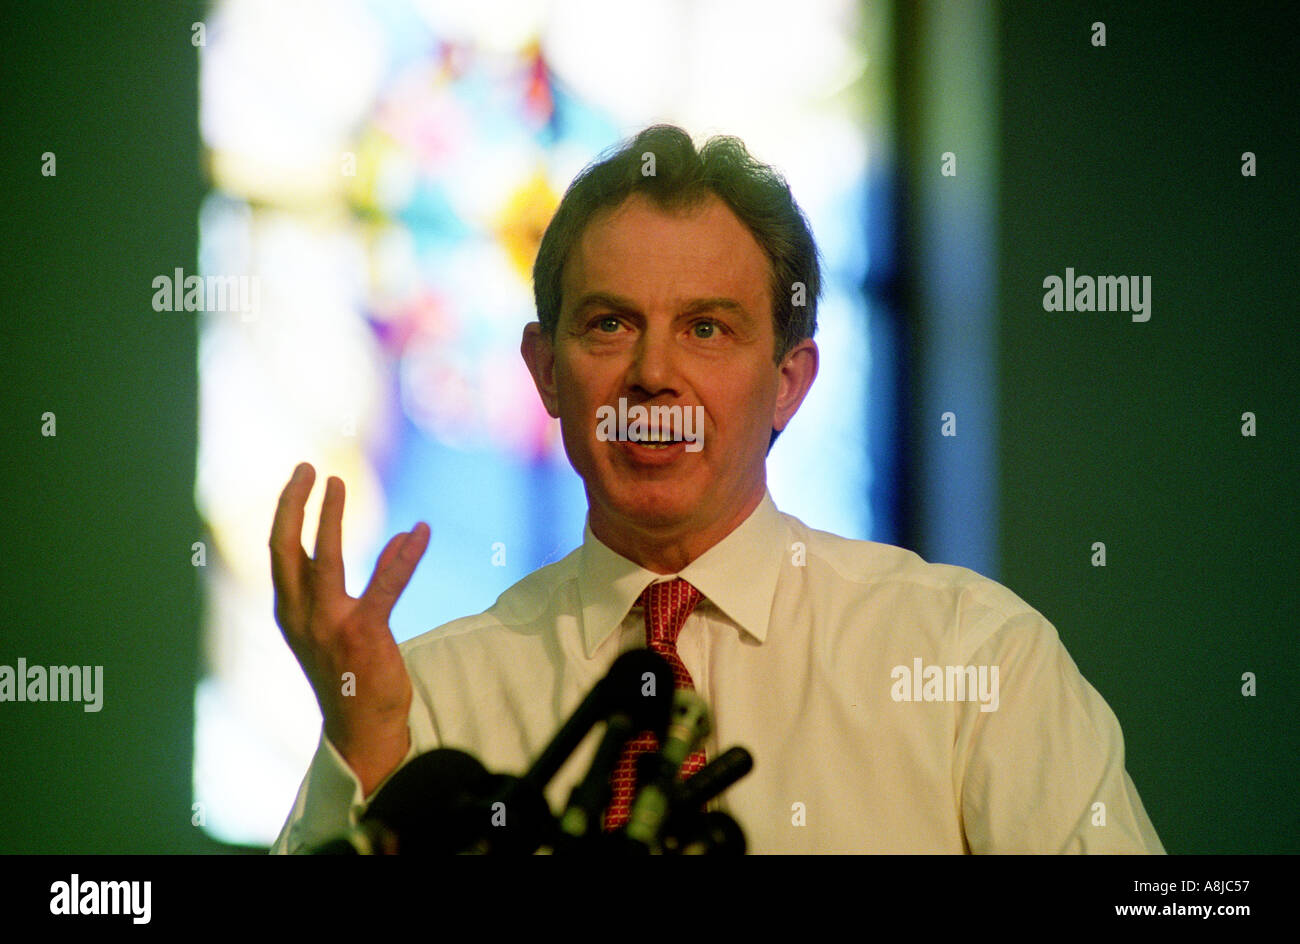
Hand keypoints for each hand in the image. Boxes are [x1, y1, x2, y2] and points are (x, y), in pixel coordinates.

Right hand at [269, 462, 429, 795]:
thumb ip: (373, 578)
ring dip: (331, 518)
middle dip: (293, 505)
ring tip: (338, 482)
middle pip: (286, 549)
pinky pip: (386, 585)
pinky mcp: (363, 635)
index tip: (300, 478)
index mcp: (290, 612)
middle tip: (306, 467)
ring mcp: (329, 625)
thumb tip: (399, 538)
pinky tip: (420, 531)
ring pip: (325, 559)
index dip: (288, 512)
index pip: (280, 552)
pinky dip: (405, 556)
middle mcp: (300, 616)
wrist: (362, 729)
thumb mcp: (349, 624)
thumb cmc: (353, 675)